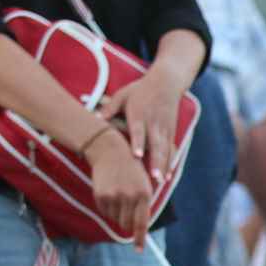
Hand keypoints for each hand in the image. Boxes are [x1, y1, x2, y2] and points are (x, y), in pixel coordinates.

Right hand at [87, 131, 153, 247]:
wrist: (111, 151)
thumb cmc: (132, 171)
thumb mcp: (145, 185)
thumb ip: (144, 206)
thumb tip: (139, 229)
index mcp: (144, 194)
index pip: (141, 223)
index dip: (140, 239)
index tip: (139, 250)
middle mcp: (129, 197)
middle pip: (127, 225)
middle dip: (128, 224)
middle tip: (128, 213)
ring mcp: (114, 196)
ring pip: (116, 219)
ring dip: (118, 214)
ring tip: (120, 197)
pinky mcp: (100, 195)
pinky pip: (105, 211)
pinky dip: (108, 208)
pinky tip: (110, 193)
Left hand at [97, 66, 185, 181]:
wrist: (165, 83)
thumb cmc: (139, 90)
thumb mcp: (122, 96)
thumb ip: (109, 108)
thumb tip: (94, 118)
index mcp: (139, 114)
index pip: (139, 131)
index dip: (138, 144)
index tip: (137, 156)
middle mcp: (154, 123)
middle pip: (156, 145)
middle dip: (156, 162)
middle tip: (154, 177)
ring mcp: (164, 129)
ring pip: (165, 150)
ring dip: (164, 166)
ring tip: (161, 182)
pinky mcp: (171, 132)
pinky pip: (170, 150)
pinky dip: (169, 163)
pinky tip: (167, 176)